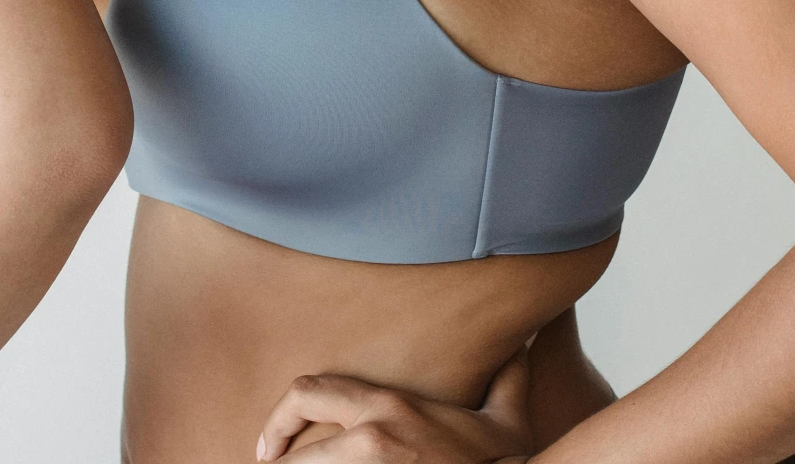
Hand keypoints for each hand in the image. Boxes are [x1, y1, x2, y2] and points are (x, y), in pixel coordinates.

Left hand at [257, 348, 532, 462]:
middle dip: (278, 463)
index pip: (308, 392)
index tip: (270, 446)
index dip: (279, 418)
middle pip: (295, 453)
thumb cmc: (506, 463)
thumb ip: (508, 376)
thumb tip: (523, 342)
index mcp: (388, 407)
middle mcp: (370, 437)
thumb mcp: (506, 418)